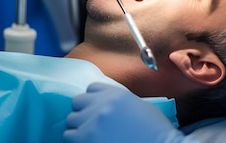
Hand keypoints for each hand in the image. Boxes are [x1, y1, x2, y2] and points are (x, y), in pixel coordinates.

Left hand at [64, 82, 184, 142]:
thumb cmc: (155, 131)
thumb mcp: (140, 107)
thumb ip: (120, 102)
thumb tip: (107, 106)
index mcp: (116, 94)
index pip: (92, 88)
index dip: (94, 99)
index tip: (97, 108)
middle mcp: (102, 105)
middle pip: (78, 102)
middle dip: (84, 112)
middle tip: (92, 123)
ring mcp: (92, 122)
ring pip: (71, 120)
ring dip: (79, 127)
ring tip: (91, 135)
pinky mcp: (86, 139)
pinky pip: (69, 136)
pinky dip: (76, 139)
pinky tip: (89, 142)